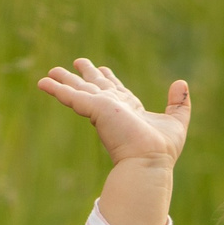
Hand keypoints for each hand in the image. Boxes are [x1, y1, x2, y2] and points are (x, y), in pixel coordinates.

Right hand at [36, 60, 189, 168]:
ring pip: (79, 90)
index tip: (103, 69)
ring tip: (51, 71)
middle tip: (78, 62)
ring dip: (65, 80)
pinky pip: (71, 96)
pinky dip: (56, 89)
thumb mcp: (176, 121)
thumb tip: (181, 83)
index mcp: (129, 110)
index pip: (116, 90)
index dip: (109, 78)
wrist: (149, 162)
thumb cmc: (162, 150)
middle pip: (95, 87)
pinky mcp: (95, 109)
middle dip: (86, 75)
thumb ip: (179, 102)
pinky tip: (42, 83)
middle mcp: (113, 108)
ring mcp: (102, 108)